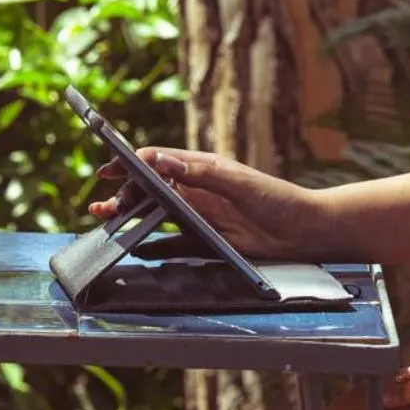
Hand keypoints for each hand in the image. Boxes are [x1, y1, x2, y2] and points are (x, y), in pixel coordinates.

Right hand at [88, 148, 328, 259]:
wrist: (305, 232)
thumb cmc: (278, 200)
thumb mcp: (239, 183)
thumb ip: (201, 174)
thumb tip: (163, 160)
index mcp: (203, 170)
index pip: (159, 162)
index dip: (131, 163)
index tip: (109, 169)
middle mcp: (198, 191)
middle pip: (151, 190)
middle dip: (124, 194)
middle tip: (104, 206)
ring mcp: (201, 216)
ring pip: (157, 215)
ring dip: (133, 217)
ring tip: (108, 222)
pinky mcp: (208, 240)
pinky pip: (174, 244)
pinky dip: (154, 246)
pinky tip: (136, 249)